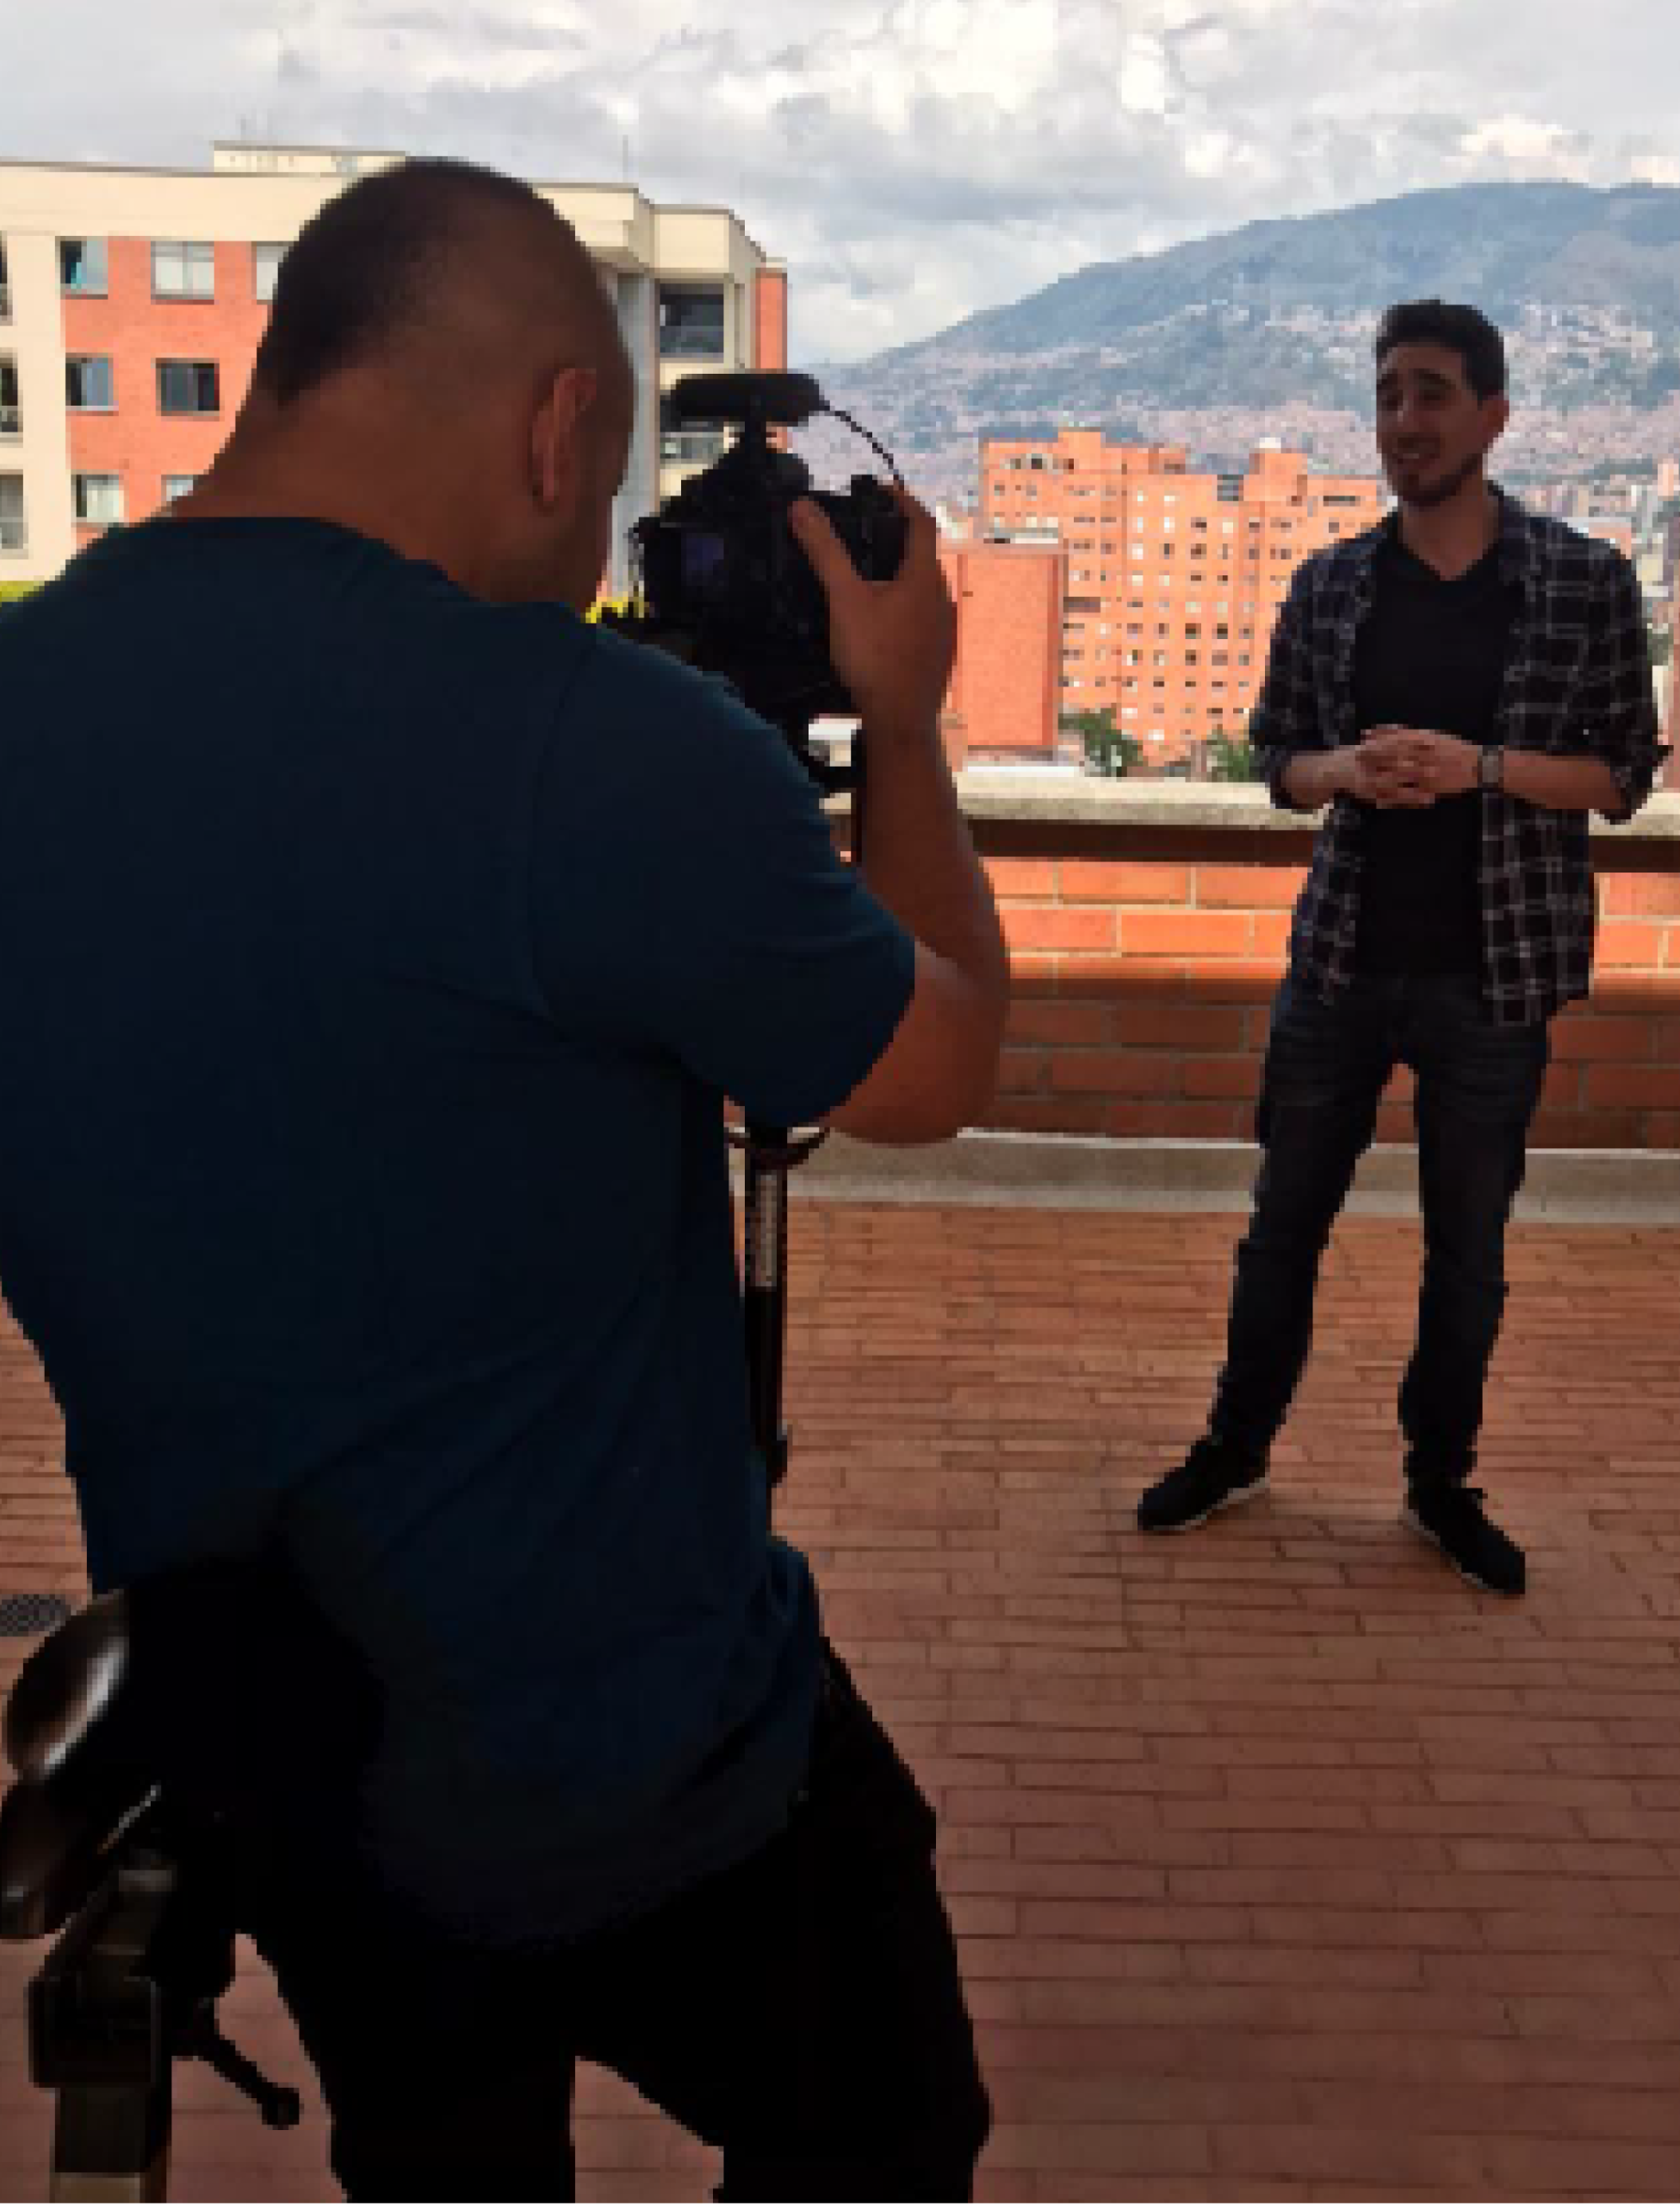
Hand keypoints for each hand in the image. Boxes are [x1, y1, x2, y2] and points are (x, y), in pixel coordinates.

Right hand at [788, 488, 955, 737]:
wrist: (900, 721)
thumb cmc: (874, 657)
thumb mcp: (845, 600)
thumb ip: (825, 552)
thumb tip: (802, 507)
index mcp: (924, 577)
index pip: (922, 522)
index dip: (903, 500)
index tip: (882, 491)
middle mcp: (942, 597)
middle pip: (921, 556)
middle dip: (895, 541)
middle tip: (863, 535)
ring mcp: (944, 628)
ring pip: (922, 590)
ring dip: (898, 577)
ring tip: (866, 579)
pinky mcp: (939, 654)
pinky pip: (922, 618)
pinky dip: (902, 607)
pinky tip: (880, 623)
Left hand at [1347, 726, 1477, 807]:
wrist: (1479, 766)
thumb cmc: (1457, 750)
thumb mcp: (1438, 738)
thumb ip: (1418, 736)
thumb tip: (1399, 731)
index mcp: (1427, 740)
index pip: (1400, 735)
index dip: (1381, 735)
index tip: (1366, 734)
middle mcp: (1426, 754)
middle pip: (1396, 752)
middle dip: (1375, 754)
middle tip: (1357, 753)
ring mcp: (1428, 771)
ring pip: (1400, 773)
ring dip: (1381, 775)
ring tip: (1363, 777)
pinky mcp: (1431, 787)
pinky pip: (1410, 792)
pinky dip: (1395, 796)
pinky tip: (1381, 799)